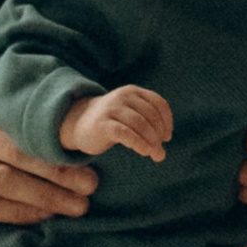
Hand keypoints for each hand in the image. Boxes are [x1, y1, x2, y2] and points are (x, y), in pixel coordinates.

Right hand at [0, 89, 96, 229]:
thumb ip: (30, 114)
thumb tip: (90, 125)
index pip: (24, 117)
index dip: (59, 133)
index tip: (90, 147)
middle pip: (18, 151)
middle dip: (59, 170)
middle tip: (92, 183)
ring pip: (5, 181)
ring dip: (46, 195)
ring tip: (79, 205)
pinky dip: (23, 212)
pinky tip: (47, 215)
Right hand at [58, 84, 172, 161]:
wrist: (79, 123)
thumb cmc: (111, 123)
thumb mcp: (130, 118)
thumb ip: (147, 129)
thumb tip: (161, 154)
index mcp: (133, 92)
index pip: (158, 103)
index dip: (166, 121)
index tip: (167, 137)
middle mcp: (123, 96)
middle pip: (150, 115)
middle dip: (159, 135)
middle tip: (160, 152)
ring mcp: (112, 108)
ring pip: (140, 124)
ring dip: (152, 142)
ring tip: (156, 155)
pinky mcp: (103, 124)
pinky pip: (126, 133)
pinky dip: (139, 143)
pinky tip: (145, 152)